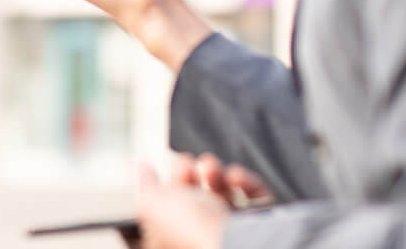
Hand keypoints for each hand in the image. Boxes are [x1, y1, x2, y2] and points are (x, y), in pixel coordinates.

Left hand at [135, 154, 258, 248]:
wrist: (239, 244)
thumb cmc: (193, 231)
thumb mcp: (153, 205)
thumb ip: (145, 186)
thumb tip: (141, 167)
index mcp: (178, 241)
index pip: (172, 213)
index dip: (170, 187)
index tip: (171, 168)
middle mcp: (206, 239)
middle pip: (199, 201)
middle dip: (193, 174)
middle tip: (190, 165)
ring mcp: (236, 234)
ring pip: (226, 196)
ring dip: (216, 174)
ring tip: (211, 167)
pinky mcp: (264, 224)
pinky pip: (257, 197)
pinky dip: (246, 182)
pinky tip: (235, 177)